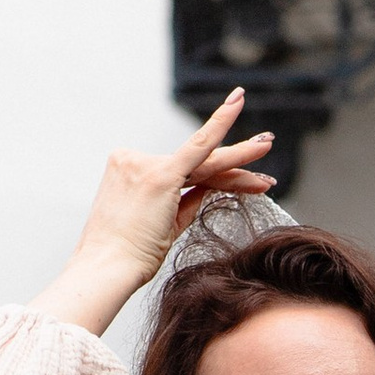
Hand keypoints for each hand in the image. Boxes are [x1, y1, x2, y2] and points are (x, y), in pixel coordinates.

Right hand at [39, 90, 278, 330]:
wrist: (107, 269)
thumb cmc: (129, 257)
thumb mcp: (163, 226)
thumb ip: (186, 203)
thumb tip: (210, 189)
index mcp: (132, 172)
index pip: (185, 170)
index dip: (218, 168)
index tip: (236, 162)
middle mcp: (136, 161)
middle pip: (198, 164)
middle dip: (235, 160)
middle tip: (266, 144)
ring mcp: (146, 164)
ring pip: (205, 163)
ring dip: (240, 161)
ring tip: (267, 145)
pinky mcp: (160, 174)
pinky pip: (198, 147)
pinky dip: (220, 125)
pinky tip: (236, 106)